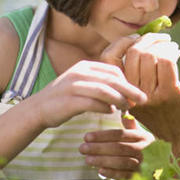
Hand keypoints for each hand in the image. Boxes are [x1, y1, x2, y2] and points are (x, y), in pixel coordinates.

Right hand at [31, 60, 146, 128]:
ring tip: (128, 108)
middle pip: (112, 80)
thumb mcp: (83, 86)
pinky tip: (111, 112)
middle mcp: (79, 73)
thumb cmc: (64, 100)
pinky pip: (93, 103)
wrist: (36, 110)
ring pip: (105, 91)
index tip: (136, 93)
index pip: (113, 71)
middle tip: (143, 100)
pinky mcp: (69, 101)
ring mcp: (73, 86)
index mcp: (84, 67)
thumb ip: (101, 86)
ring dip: (120, 100)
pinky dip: (105, 108)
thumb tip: (125, 96)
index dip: (127, 82)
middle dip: (130, 90)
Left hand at [79, 114, 154, 179]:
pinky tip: (101, 171)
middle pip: (119, 147)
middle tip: (82, 148)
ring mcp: (143, 164)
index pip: (120, 134)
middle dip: (99, 148)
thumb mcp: (142, 135)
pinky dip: (113, 173)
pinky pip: (126, 175)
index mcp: (142, 137)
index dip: (103, 135)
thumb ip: (131, 125)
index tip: (86, 136)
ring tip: (87, 160)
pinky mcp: (140, 176)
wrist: (163, 166)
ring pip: (121, 161)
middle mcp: (144, 149)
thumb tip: (124, 112)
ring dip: (103, 160)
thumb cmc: (147, 148)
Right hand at [100, 33, 179, 147]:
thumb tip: (135, 57)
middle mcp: (133, 96)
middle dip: (148, 39)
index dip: (123, 43)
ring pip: (149, 55)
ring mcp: (149, 95)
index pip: (109, 59)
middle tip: (162, 38)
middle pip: (132, 53)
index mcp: (122, 96)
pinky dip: (171, 52)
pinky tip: (177, 54)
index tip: (139, 37)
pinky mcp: (168, 94)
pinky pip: (166, 61)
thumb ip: (133, 88)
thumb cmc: (166, 123)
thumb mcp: (141, 107)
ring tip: (171, 46)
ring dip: (162, 45)